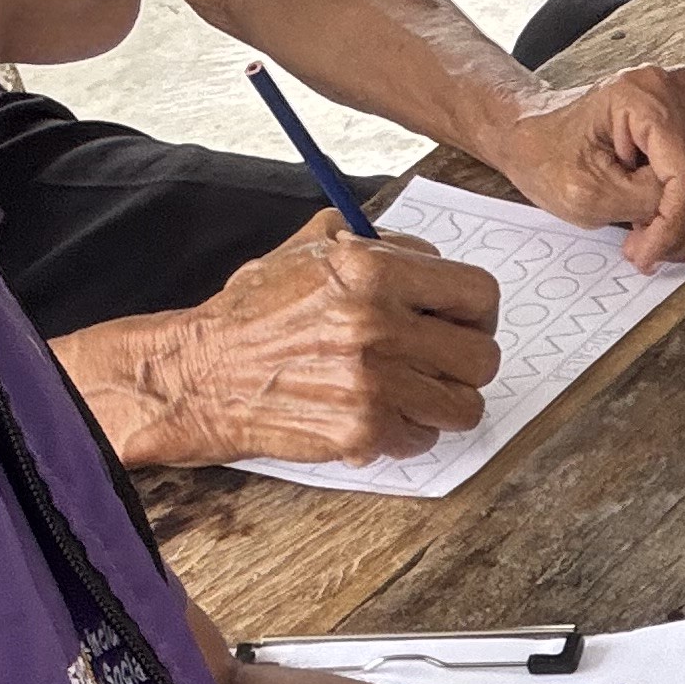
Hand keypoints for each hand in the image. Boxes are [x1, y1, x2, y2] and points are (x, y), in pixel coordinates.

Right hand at [51, 211, 499, 467]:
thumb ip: (381, 245)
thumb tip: (434, 261)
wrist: (201, 374)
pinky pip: (424, 439)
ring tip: (412, 391)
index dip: (477, 312)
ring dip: (443, 401)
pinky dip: (408, 433)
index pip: (480, 294)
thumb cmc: (256, 311)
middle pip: (483, 356)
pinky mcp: (362, 433)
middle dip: (465, 360)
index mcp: (372, 271)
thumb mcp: (312, 248)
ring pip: (465, 406)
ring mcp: (372, 384)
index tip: (462, 322)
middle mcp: (377, 326)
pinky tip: (377, 414)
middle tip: (439, 362)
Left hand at [463, 59, 684, 271]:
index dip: (676, 227)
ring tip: (654, 231)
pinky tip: (670, 214)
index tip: (647, 255)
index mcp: (645, 95)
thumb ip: (642, 205)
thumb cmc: (546, 154)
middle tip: (645, 250)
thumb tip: (682, 224)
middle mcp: (679, 91)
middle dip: (684, 230)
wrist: (535, 133)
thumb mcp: (584, 192)